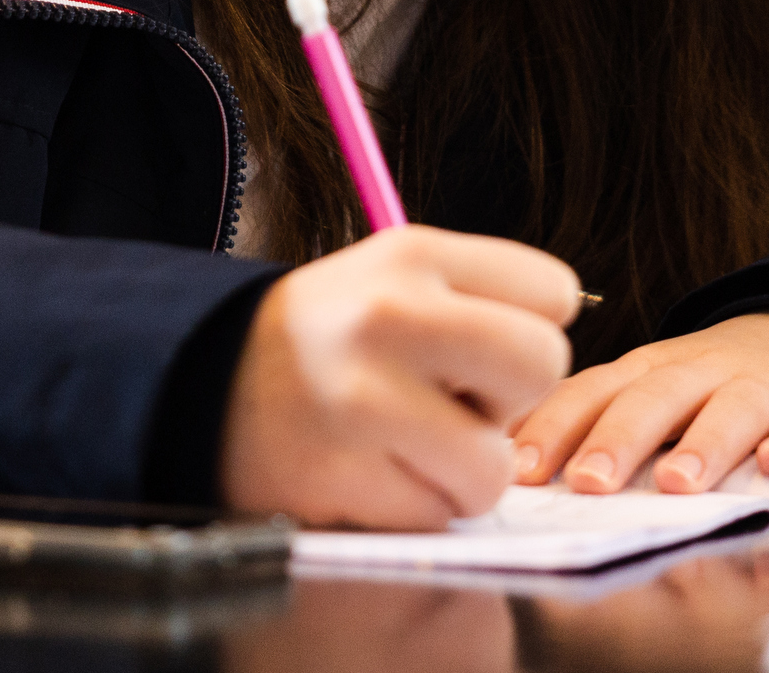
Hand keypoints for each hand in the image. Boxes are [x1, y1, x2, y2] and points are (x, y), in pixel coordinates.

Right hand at [220, 225, 578, 528]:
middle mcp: (388, 314)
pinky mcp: (341, 476)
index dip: (528, 329)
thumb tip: (564, 349)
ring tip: (407, 442)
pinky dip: (414, 506)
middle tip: (456, 401)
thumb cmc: (330, 337)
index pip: (553, 291)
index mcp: (413, 252)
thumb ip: (482, 298)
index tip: (476, 345)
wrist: (204, 381)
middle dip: (510, 401)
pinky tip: (369, 470)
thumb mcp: (396, 277)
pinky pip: (435, 514)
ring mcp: (362, 398)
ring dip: (463, 471)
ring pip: (494, 464)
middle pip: (542, 365)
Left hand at [509, 313, 768, 495]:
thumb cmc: (714, 384)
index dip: (556, 427)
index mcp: (649, 370)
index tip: (521, 470)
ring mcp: (764, 385)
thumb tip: (516, 473)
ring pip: (732, 409)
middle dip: (618, 440)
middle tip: (587, 483)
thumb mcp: (654, 392)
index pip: (593, 391)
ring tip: (677, 484)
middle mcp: (701, 371)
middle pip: (656, 398)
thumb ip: (599, 425)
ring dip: (703, 444)